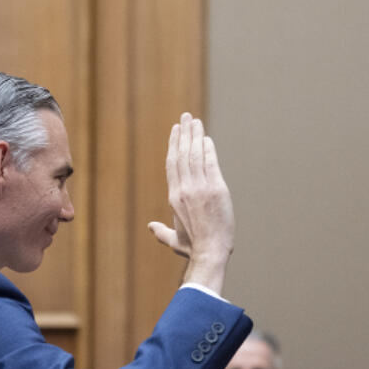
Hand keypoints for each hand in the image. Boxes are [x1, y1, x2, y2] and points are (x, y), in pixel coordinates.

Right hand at [148, 113, 234, 293]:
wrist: (210, 252)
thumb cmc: (193, 248)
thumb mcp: (174, 240)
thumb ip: (161, 232)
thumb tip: (151, 226)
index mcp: (174, 197)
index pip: (172, 164)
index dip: (173, 145)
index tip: (175, 132)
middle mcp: (185, 188)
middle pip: (182, 154)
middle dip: (184, 133)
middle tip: (186, 117)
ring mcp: (200, 187)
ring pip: (195, 155)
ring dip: (195, 135)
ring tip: (196, 121)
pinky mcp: (216, 189)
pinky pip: (210, 163)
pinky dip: (208, 149)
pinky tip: (207, 139)